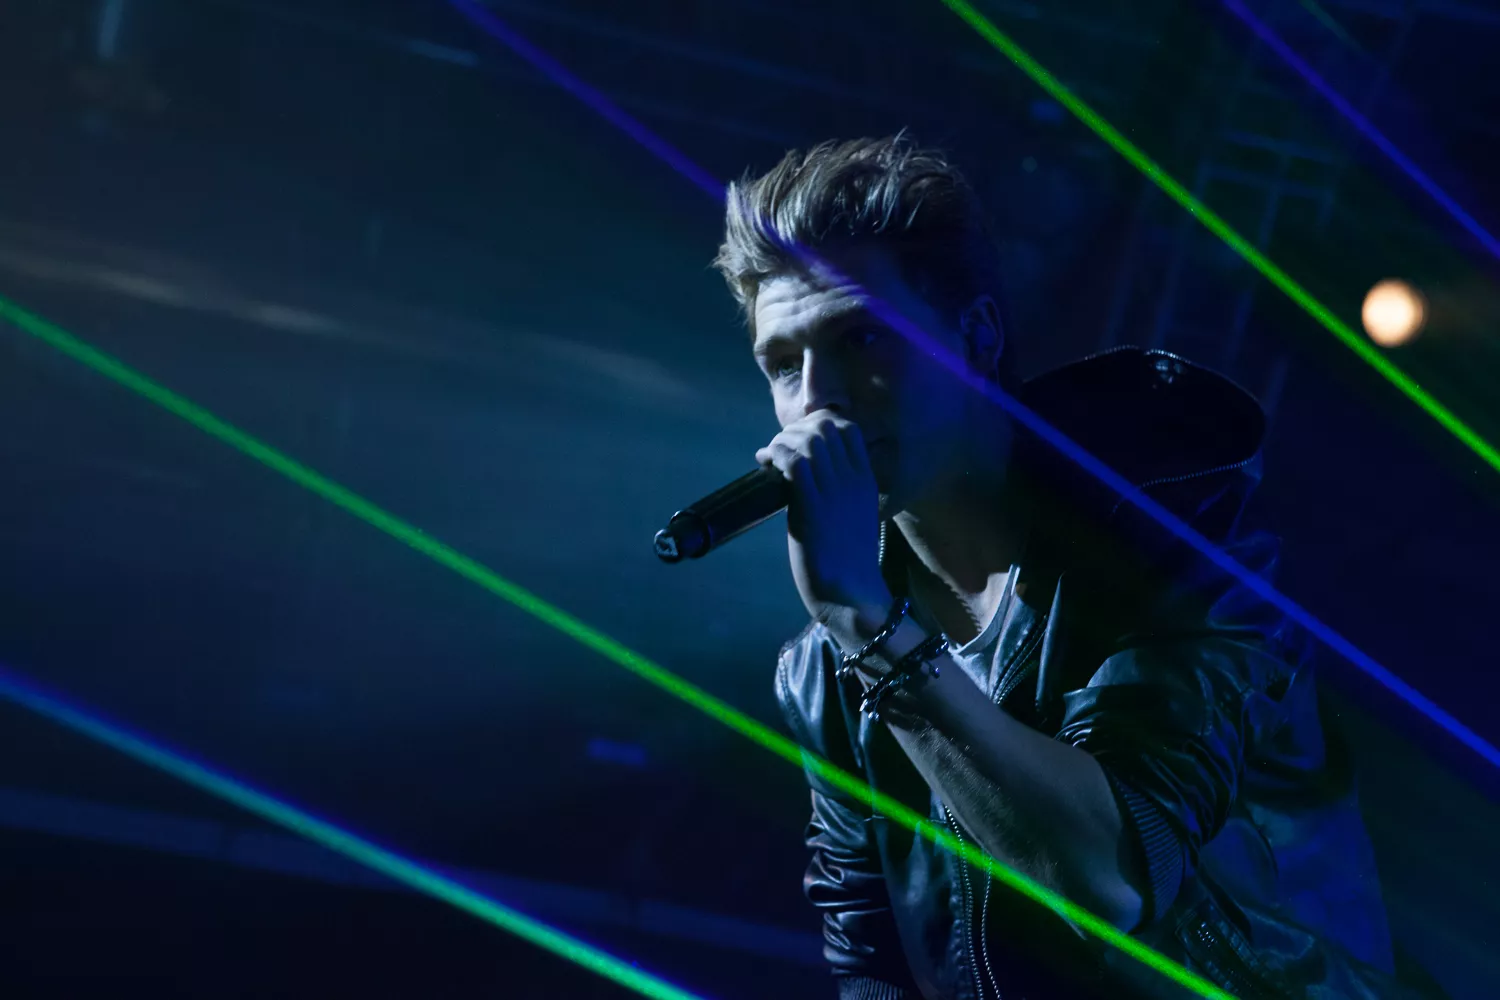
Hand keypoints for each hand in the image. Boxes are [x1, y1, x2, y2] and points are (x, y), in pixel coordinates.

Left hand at [755, 410, 892, 624]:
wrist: (849, 593)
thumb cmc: (847, 561)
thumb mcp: (853, 516)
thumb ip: (839, 492)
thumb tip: (808, 475)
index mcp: (866, 480)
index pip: (847, 428)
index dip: (817, 424)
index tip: (798, 439)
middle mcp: (852, 480)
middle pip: (824, 426)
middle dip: (794, 429)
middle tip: (778, 448)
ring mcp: (834, 491)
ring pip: (807, 439)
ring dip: (782, 440)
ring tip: (769, 456)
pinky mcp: (812, 505)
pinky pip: (794, 461)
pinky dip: (776, 453)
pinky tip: (765, 464)